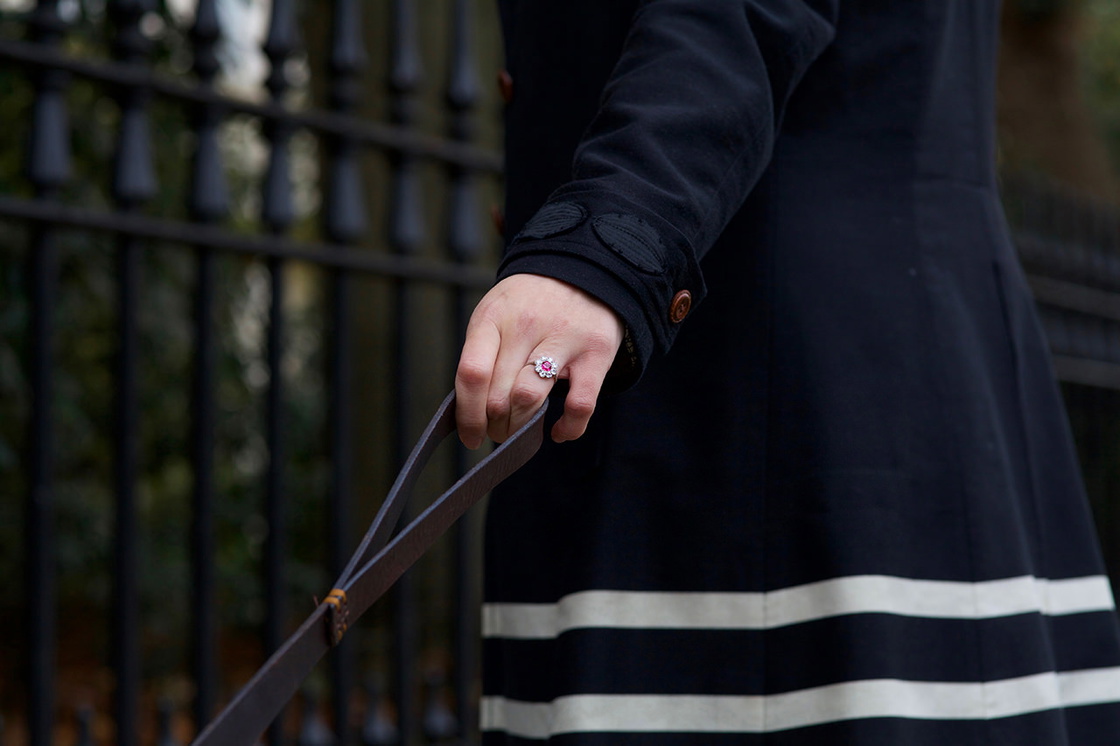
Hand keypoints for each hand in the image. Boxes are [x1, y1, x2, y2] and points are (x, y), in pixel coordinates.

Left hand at [455, 274, 623, 447]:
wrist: (582, 269)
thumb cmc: (529, 304)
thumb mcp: (496, 314)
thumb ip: (482, 355)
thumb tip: (469, 412)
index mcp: (493, 317)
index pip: (472, 375)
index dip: (467, 415)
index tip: (470, 436)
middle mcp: (526, 326)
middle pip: (498, 395)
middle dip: (494, 426)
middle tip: (498, 430)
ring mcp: (563, 339)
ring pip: (529, 399)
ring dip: (520, 428)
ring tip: (520, 431)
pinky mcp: (596, 354)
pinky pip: (579, 404)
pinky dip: (569, 427)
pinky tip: (559, 431)